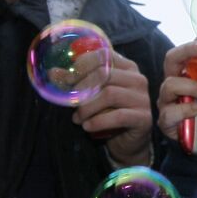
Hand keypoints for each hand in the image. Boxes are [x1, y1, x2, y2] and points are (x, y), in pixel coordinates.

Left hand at [74, 50, 153, 166]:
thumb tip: (52, 72)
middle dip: (83, 88)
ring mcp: (143, 99)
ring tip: (77, 118)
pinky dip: (98, 121)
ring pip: (110, 94)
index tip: (69, 78)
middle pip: (105, 74)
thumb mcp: (93, 95)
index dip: (84, 64)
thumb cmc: (109, 113)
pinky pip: (118, 116)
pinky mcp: (143, 118)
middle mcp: (138, 79)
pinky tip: (87, 126)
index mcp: (127, 68)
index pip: (105, 55)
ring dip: (88, 107)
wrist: (128, 142)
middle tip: (70, 102)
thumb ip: (77, 83)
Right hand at [156, 41, 196, 145]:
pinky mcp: (165, 120)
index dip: (194, 42)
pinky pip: (171, 111)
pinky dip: (187, 109)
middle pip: (170, 59)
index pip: (185, 51)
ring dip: (193, 88)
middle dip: (186, 51)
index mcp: (186, 73)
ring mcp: (167, 100)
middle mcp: (173, 83)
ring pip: (170, 85)